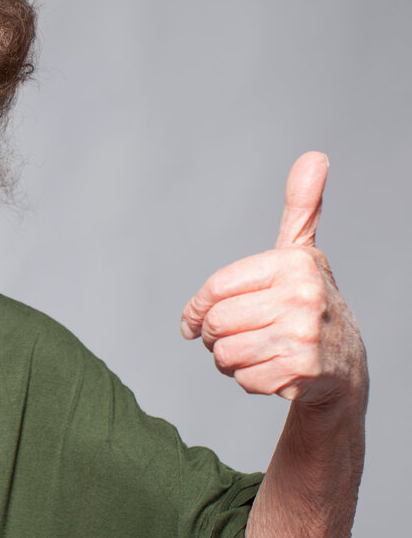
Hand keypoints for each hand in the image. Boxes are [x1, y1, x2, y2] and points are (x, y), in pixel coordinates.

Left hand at [179, 152, 364, 407]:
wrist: (344, 366)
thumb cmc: (308, 304)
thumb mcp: (302, 254)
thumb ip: (301, 208)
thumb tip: (313, 157)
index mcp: (295, 263)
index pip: (216, 288)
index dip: (197, 308)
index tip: (193, 319)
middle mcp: (304, 296)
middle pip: (217, 324)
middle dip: (216, 336)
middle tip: (238, 335)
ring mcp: (304, 335)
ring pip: (225, 354)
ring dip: (230, 360)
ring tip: (257, 351)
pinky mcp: (302, 372)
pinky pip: (242, 380)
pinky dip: (249, 380)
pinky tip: (273, 370)